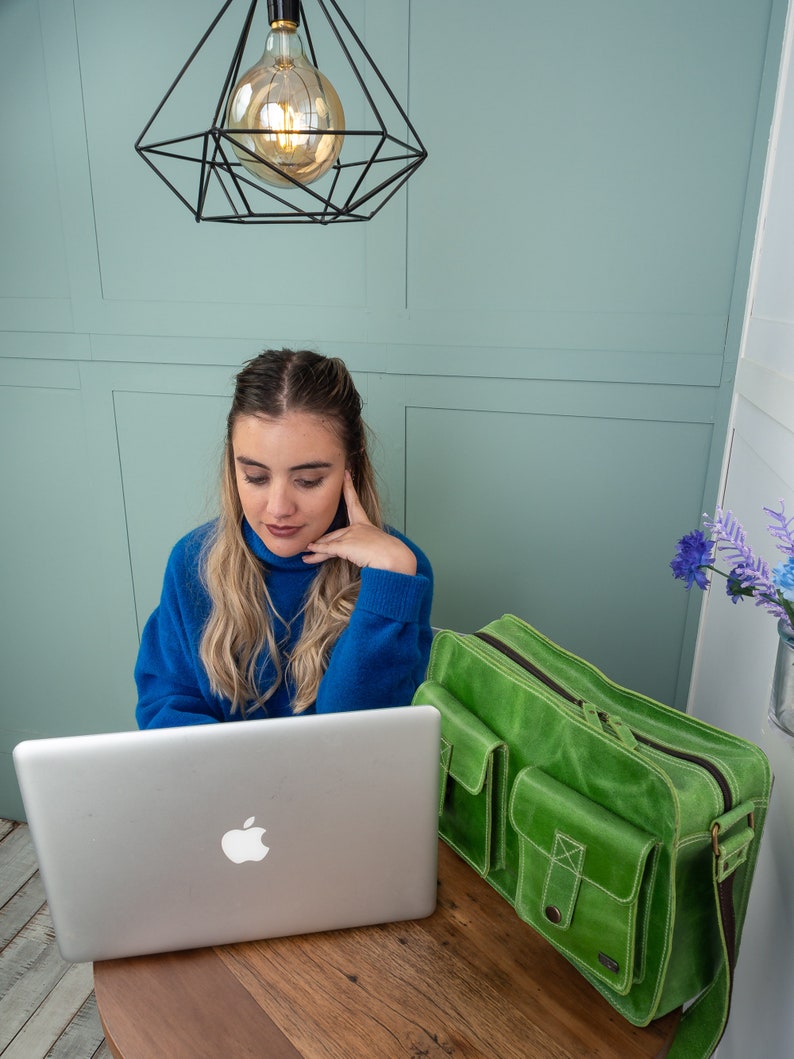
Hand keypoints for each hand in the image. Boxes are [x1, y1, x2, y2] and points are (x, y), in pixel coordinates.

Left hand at [302, 472, 417, 574]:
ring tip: (305, 550)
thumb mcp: (378, 548)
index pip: (355, 503)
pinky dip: (317, 551)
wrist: (394, 558)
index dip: (349, 488)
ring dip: (316, 548)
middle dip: (323, 541)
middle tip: (310, 543)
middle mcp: (358, 528)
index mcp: (366, 525)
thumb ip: (366, 548)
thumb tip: (362, 554)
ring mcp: (351, 535)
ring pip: (329, 543)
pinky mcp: (345, 545)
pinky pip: (328, 548)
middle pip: (335, 534)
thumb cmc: (391, 556)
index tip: (346, 474)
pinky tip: (308, 552)